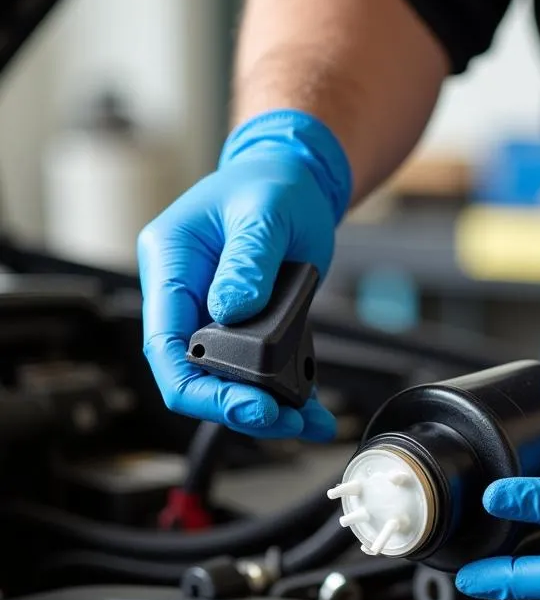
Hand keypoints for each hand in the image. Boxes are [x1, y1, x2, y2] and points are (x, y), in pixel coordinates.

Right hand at [138, 109, 350, 439]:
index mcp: (171, 264)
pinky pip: (258, 372)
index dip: (201, 387)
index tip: (249, 405)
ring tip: (308, 419)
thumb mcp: (264, 212)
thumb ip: (248, 260)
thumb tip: (231, 309)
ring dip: (266, 407)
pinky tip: (314, 411)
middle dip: (237, 406)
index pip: (166, 346)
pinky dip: (287, 393)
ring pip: (226, 381)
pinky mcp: (246, 328)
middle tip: (285, 418)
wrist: (296, 180)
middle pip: (194, 374)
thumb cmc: (272, 184)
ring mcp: (213, 316)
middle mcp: (186, 296)